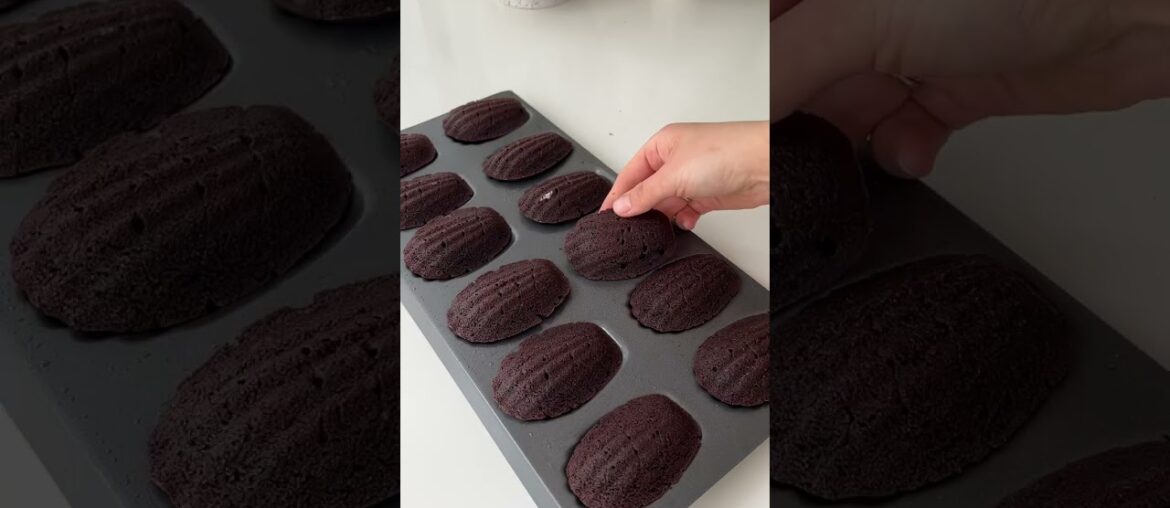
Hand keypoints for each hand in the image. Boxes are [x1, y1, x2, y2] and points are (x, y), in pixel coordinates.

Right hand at [600, 122, 768, 230]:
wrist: (764, 165)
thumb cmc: (726, 153)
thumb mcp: (674, 175)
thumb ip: (645, 194)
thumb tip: (622, 206)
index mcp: (662, 145)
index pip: (630, 173)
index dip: (617, 194)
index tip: (605, 215)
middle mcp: (675, 160)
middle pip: (647, 190)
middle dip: (642, 208)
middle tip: (630, 228)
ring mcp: (692, 178)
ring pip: (666, 203)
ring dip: (664, 215)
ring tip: (659, 226)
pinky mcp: (707, 195)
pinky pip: (686, 211)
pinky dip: (683, 218)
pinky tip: (686, 221)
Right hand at [772, 0, 1169, 176]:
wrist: (1131, 13)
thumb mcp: (865, 19)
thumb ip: (786, 64)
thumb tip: (736, 114)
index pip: (760, 33)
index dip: (734, 82)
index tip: (717, 130)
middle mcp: (864, 12)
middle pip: (797, 80)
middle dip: (789, 125)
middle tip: (776, 160)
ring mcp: (908, 48)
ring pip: (845, 115)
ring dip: (846, 146)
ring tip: (851, 152)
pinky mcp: (948, 86)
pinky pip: (899, 131)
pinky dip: (901, 149)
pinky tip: (913, 144)